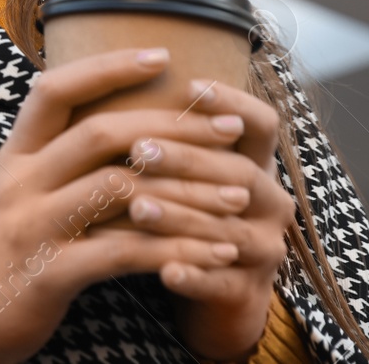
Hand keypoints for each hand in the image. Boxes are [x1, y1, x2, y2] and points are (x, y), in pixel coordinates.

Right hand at [0, 48, 261, 363]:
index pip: (55, 90)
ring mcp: (33, 227)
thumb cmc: (5, 244)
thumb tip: (119, 122)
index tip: (162, 56)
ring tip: (238, 194)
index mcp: (15, 154)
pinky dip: (176, 249)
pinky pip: (123, 253)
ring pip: (121, 192)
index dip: (107, 68)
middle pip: (100, 134)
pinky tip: (215, 252)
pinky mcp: (50, 274)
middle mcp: (21, 182)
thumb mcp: (19, 189)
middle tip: (231, 128)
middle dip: (174, 128)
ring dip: (189, 191)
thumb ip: (58, 157)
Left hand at [120, 78, 295, 360]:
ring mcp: (264, 247)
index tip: (188, 83)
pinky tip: (164, 269)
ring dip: (181, 215)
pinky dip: (194, 274)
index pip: (261, 122)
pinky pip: (224, 282)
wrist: (204, 293)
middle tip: (139, 149)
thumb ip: (159, 132)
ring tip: (137, 208)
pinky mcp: (249, 292)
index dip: (232, 100)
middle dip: (187, 158)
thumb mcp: (177, 172)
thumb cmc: (180, 215)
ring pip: (228, 228)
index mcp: (253, 163)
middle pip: (238, 171)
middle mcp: (267, 200)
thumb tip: (100, 75)